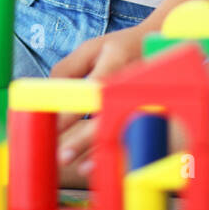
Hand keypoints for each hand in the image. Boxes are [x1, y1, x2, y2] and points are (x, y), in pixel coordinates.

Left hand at [50, 24, 150, 175]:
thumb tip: (48, 97)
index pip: (94, 88)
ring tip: (77, 166)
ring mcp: (145, 97)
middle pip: (109, 113)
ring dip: (98, 150)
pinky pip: (130, 135)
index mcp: (117, 59)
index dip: (75, 110)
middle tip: (62, 156)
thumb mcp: (91, 49)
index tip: (54, 128)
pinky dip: (113, 151)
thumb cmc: (119, 47)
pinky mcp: (150, 111)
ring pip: (122, 129)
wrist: (160, 43)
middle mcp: (134, 79)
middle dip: (85, 138)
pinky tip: (97, 164)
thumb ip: (67, 70)